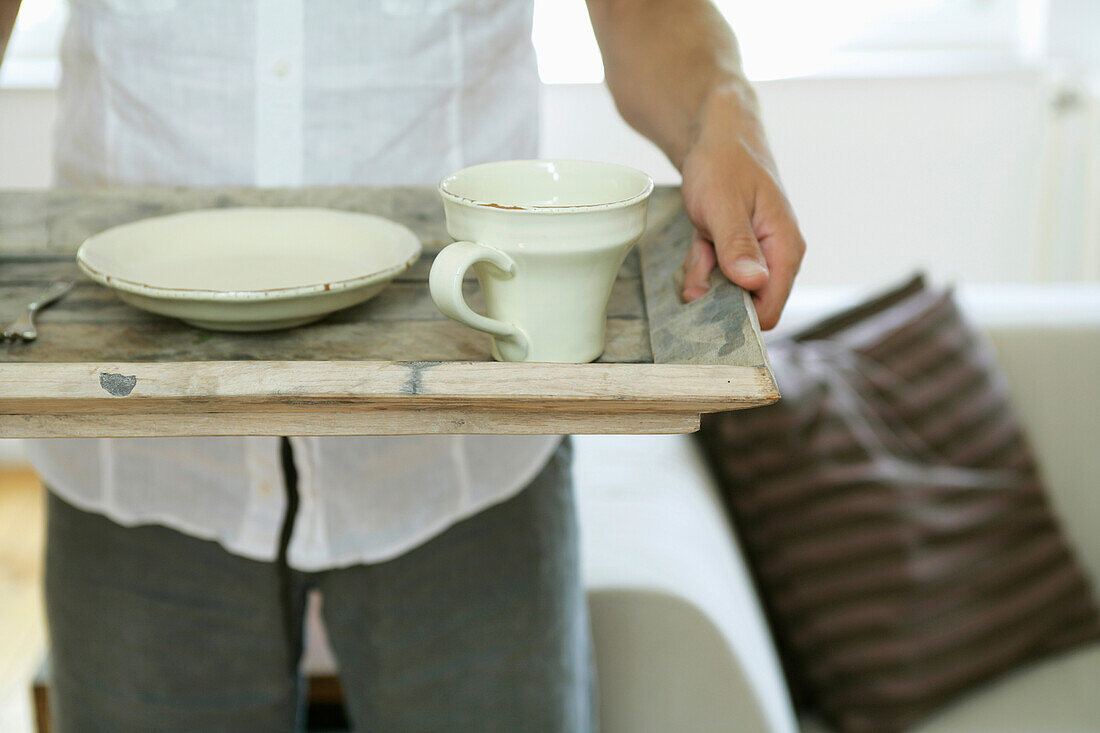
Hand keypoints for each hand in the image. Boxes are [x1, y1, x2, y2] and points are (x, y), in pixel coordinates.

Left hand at [679, 87, 804, 329]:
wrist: (716, 134)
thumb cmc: (723, 162)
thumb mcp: (723, 204)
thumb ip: (738, 246)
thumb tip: (754, 283)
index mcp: (785, 248)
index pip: (769, 309)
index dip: (737, 315)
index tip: (705, 301)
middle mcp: (778, 256)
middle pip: (747, 305)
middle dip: (715, 294)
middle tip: (699, 261)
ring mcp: (760, 255)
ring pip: (729, 292)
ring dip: (705, 276)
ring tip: (701, 241)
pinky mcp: (742, 252)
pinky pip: (718, 276)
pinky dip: (702, 263)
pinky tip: (701, 239)